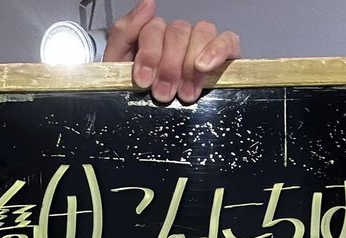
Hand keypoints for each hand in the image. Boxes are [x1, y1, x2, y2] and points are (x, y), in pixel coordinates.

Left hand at [103, 0, 240, 104]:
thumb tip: (148, 3)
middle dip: (169, 66)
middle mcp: (178, 37)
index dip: (149, 53)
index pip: (154, 28)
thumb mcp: (117, 66)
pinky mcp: (225, 54)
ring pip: (202, 32)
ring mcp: (201, 44)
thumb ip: (125, 32)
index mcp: (153, 37)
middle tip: (163, 94)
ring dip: (191, 64)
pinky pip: (228, 40)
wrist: (142, 120)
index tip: (144, 80)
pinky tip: (205, 67)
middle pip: (178, 32)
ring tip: (185, 94)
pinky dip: (218, 50)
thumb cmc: (135, 95)